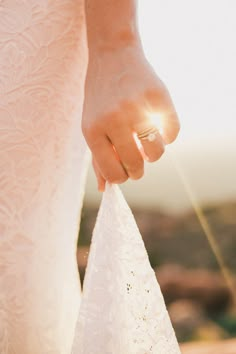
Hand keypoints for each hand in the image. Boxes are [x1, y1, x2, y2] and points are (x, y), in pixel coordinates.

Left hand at [82, 46, 179, 190]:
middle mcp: (114, 119)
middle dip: (139, 171)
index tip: (124, 172)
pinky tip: (159, 128)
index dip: (122, 178)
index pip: (113, 173)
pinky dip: (169, 136)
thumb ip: (98, 159)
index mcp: (92, 130)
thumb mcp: (90, 126)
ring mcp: (137, 106)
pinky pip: (173, 132)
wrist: (112, 55)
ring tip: (147, 143)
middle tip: (138, 160)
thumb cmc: (99, 98)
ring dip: (154, 155)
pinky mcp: (159, 96)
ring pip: (156, 153)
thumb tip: (106, 189)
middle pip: (136, 166)